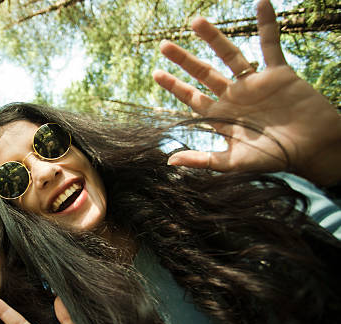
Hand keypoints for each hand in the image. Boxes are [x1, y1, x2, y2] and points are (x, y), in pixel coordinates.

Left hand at [153, 0, 340, 185]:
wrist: (313, 149)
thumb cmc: (274, 158)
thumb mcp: (234, 162)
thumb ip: (203, 160)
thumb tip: (170, 161)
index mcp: (222, 115)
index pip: (192, 97)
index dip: (175, 86)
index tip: (156, 73)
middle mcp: (234, 96)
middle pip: (204, 73)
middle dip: (184, 60)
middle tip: (164, 45)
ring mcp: (255, 83)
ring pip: (230, 55)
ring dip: (213, 38)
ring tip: (195, 21)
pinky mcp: (278, 73)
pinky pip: (272, 44)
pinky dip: (268, 24)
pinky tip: (261, 3)